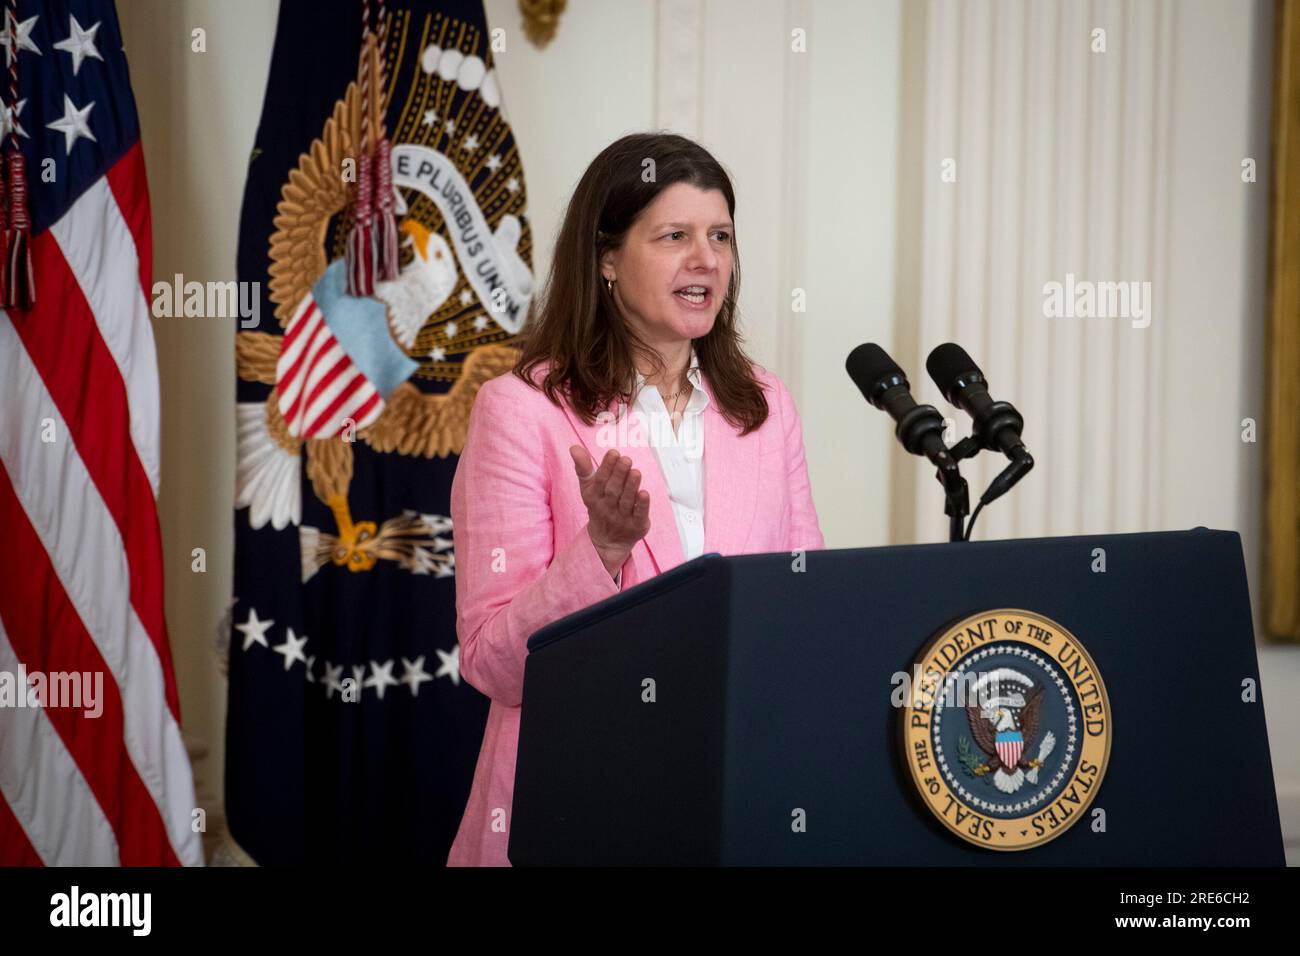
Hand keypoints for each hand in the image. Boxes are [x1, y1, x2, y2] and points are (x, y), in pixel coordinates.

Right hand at [569, 445, 650, 576]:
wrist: (606, 541)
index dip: (607, 467)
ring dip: (631, 486)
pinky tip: (645, 494)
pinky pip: (639, 515)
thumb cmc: (600, 506)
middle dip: (619, 474)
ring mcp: (622, 518)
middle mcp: (607, 508)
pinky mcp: (636, 526)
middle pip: (613, 490)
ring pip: (626, 501)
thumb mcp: (588, 488)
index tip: (614, 453)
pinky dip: (642, 505)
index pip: (600, 481)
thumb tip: (574, 447)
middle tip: (626, 459)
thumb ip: (583, 467)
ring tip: (636, 472)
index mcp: (594, 497)